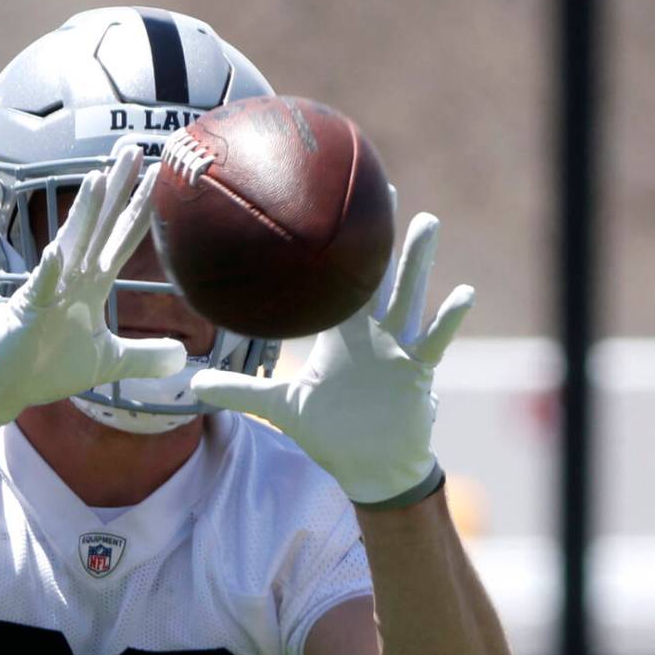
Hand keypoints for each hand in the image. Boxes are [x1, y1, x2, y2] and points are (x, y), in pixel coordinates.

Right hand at [0, 147, 186, 424]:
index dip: (142, 209)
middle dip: (118, 190)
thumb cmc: (47, 367)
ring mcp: (49, 290)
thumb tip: (182, 356)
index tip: (160, 176)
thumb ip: (144, 356)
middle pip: (100, 227)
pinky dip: (48, 271)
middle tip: (135, 150)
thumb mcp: (107, 362)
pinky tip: (56, 253)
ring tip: (99, 179)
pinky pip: (40, 288)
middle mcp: (72, 277)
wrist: (2, 384)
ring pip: (70, 245)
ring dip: (84, 215)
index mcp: (91, 284)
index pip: (121, 239)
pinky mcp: (28, 312)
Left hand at [191, 213, 473, 506]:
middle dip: (377, 236)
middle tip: (379, 188)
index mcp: (340, 333)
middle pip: (375, 276)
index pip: (335, 282)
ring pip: (408, 296)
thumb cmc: (331, 432)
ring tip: (425, 221)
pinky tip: (462, 294)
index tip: (325, 207)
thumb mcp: (280, 408)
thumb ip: (240, 391)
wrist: (368, 466)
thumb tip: (191, 385)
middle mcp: (371, 331)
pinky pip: (433, 340)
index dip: (330, 249)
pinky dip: (446, 320)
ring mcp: (398, 347)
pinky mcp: (418, 370)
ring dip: (417, 262)